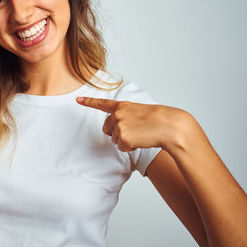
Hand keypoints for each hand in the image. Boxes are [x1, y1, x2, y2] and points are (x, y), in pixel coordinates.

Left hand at [76, 97, 196, 152]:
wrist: (169, 125)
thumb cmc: (158, 120)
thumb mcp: (139, 113)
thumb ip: (125, 117)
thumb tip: (116, 132)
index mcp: (122, 106)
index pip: (102, 103)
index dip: (88, 102)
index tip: (77, 100)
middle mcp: (117, 114)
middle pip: (106, 128)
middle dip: (116, 133)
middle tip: (134, 131)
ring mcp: (119, 125)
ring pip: (114, 139)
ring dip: (126, 140)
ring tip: (141, 134)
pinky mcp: (123, 137)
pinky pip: (121, 147)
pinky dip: (130, 147)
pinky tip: (141, 140)